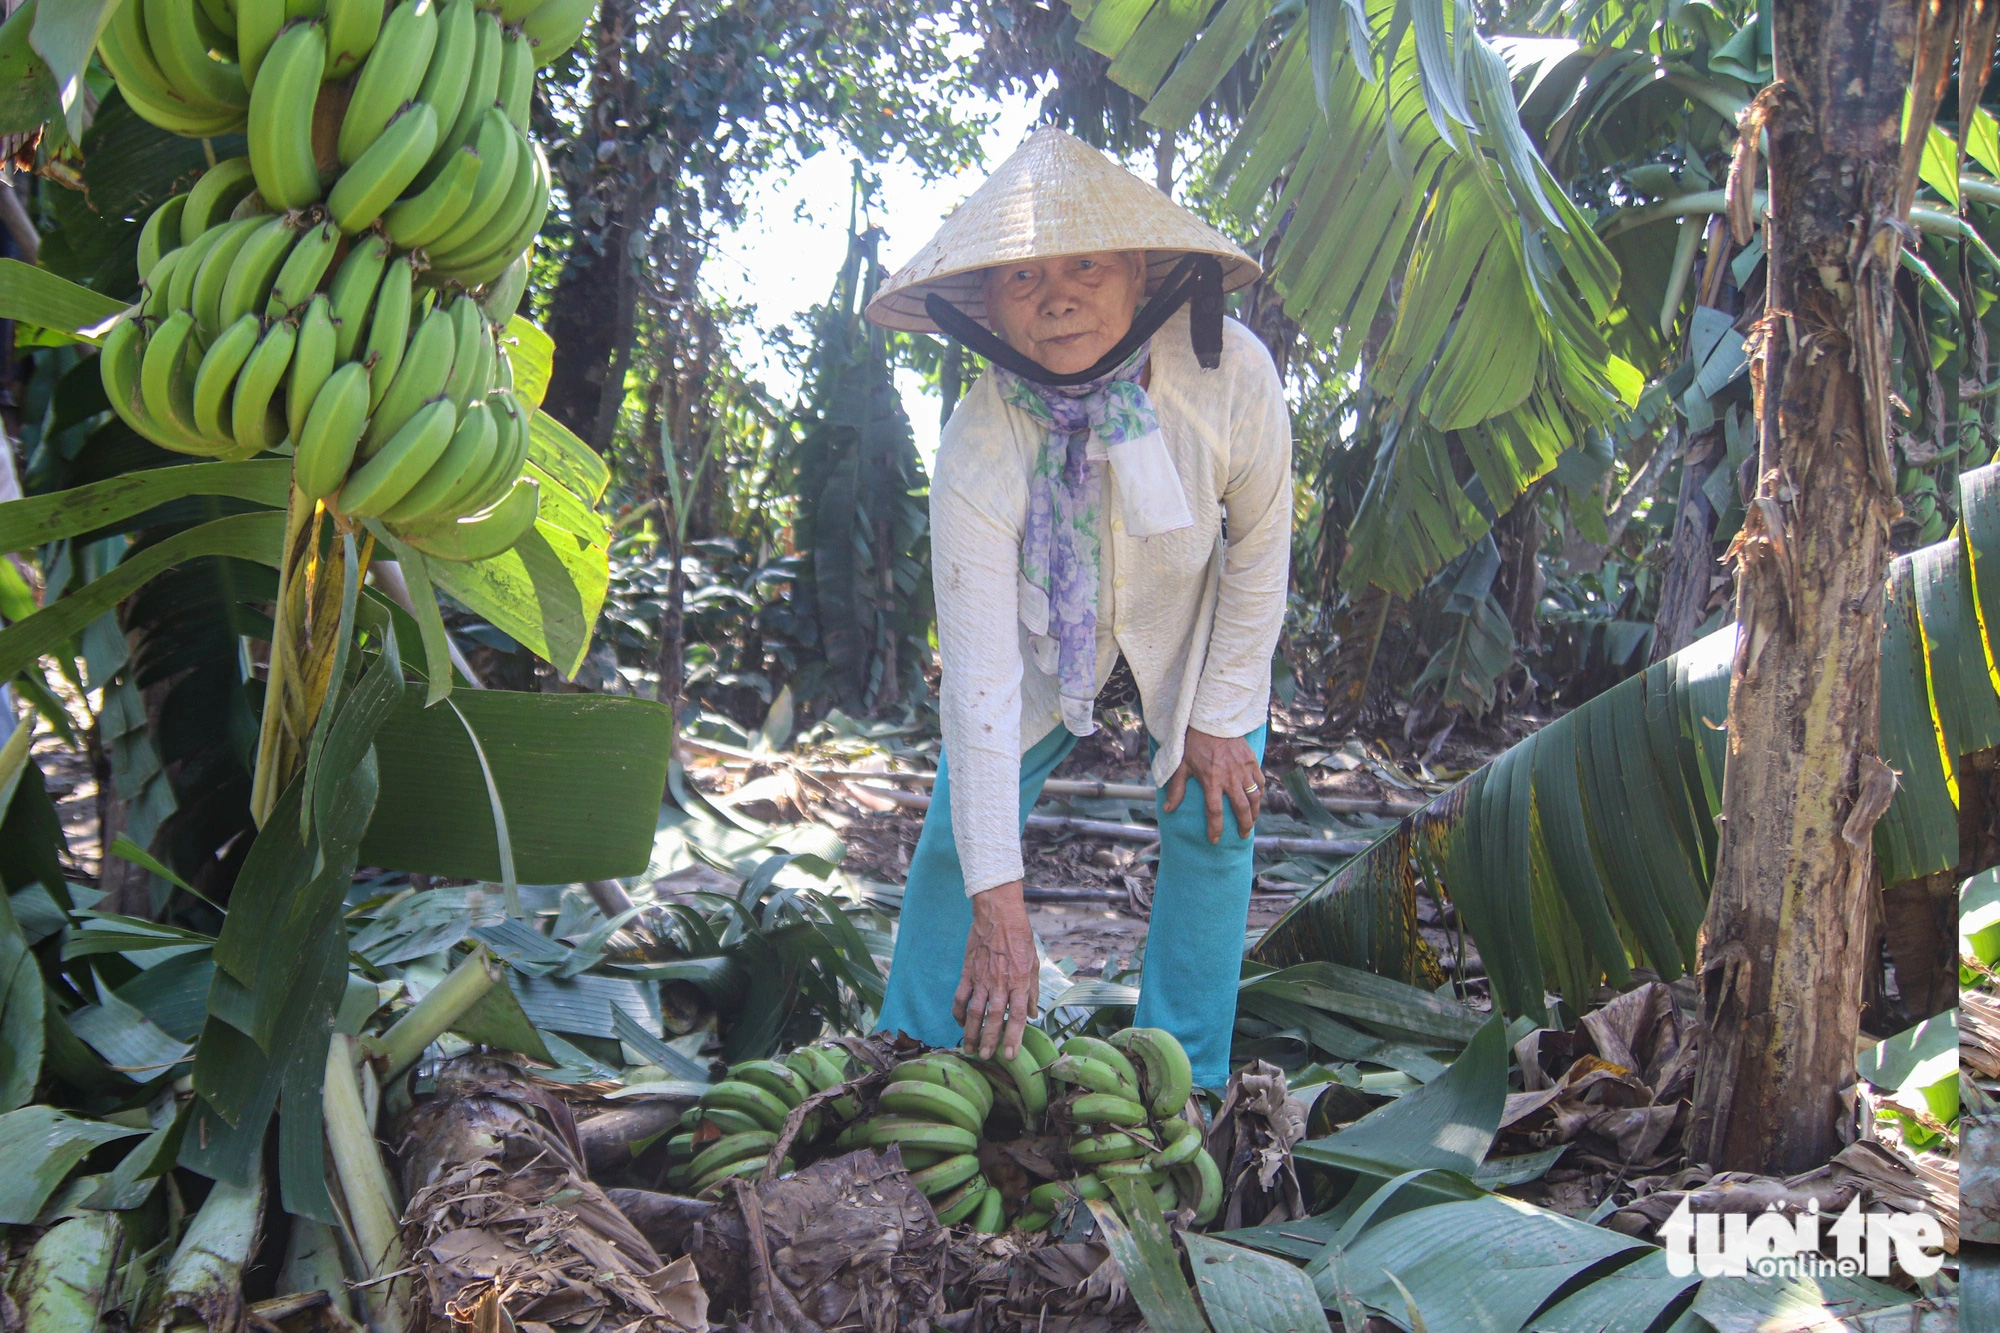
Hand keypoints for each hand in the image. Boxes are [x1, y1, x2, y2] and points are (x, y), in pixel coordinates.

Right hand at [954, 881, 1038, 1060]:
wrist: (998, 914)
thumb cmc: (1019, 936)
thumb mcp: (1033, 962)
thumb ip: (1032, 990)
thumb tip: (1033, 1013)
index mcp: (1019, 982)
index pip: (1017, 1017)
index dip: (1014, 1038)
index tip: (1010, 1055)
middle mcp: (1000, 984)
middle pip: (994, 1019)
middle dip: (990, 1041)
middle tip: (986, 1058)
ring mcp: (981, 979)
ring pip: (975, 1012)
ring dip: (971, 1032)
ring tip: (970, 1049)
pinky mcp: (968, 972)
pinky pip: (961, 997)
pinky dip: (959, 1012)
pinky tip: (960, 1022)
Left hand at [1162, 726, 1262, 842]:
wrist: (1211, 720)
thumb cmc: (1193, 742)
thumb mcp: (1181, 765)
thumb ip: (1176, 789)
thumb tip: (1168, 810)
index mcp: (1211, 781)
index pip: (1215, 812)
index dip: (1215, 828)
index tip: (1215, 840)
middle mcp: (1230, 778)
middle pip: (1241, 808)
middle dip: (1244, 825)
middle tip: (1244, 835)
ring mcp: (1243, 770)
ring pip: (1254, 797)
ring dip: (1254, 812)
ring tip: (1252, 821)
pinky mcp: (1252, 761)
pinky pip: (1260, 782)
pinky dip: (1260, 793)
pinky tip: (1257, 799)